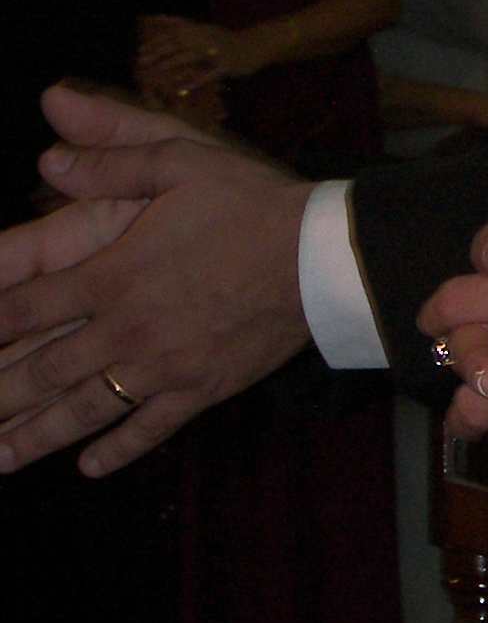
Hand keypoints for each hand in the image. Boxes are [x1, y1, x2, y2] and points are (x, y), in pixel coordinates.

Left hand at [0, 82, 311, 474]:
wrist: (323, 259)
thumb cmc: (251, 204)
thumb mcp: (180, 159)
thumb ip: (110, 156)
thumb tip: (48, 156)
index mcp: (111, 274)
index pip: (24, 307)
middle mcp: (126, 329)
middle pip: (42, 371)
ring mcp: (163, 367)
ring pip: (85, 410)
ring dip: (35, 437)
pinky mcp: (201, 389)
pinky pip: (151, 429)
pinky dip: (117, 450)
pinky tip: (88, 467)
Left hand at [136, 16, 237, 96]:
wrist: (255, 46)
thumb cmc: (226, 41)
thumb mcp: (206, 30)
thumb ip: (186, 28)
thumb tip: (159, 22)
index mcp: (200, 29)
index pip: (173, 30)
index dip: (156, 38)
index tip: (140, 47)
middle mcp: (206, 37)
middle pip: (178, 41)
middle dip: (158, 50)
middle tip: (142, 59)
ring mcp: (216, 51)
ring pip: (192, 55)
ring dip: (174, 61)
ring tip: (159, 68)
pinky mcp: (226, 65)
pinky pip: (210, 74)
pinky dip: (198, 80)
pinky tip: (186, 87)